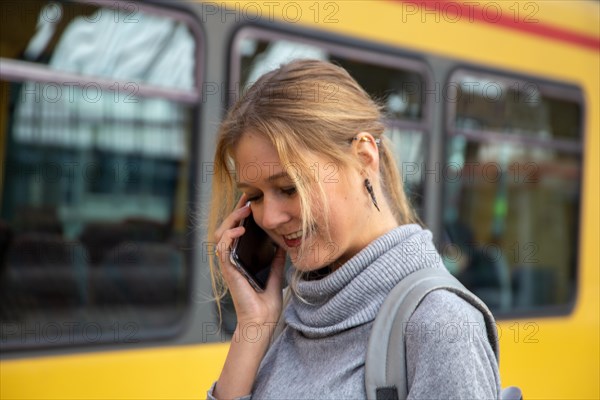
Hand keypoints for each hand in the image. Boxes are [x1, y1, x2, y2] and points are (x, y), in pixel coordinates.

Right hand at [214, 195, 286, 327]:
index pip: (238, 232)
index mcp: (243, 260)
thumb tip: (284, 243)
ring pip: (220, 235)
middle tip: (248, 200)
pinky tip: (240, 229)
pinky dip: (229, 236)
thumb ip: (277, 260)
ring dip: (231, 220)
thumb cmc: (267, 304)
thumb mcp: (276, 275)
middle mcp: (233, 260)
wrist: (262, 321)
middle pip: (227, 228)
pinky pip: (222, 248)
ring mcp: (229, 265)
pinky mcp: (228, 270)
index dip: (242, 215)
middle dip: (235, 211)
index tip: (252, 201)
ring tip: (244, 211)